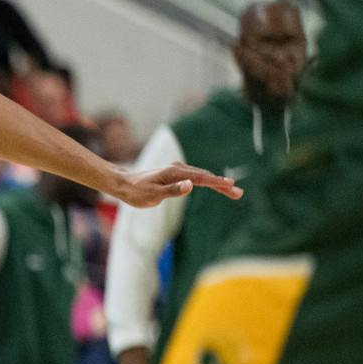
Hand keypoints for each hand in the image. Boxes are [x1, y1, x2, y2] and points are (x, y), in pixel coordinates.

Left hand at [114, 161, 240, 206]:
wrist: (123, 184)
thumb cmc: (136, 192)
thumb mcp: (152, 194)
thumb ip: (172, 190)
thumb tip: (190, 185)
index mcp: (175, 173)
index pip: (201, 178)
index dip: (217, 183)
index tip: (231, 186)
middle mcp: (178, 169)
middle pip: (205, 176)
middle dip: (222, 184)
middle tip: (239, 193)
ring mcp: (177, 171)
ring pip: (202, 176)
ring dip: (217, 183)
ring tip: (232, 190)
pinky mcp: (174, 174)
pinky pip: (195, 177)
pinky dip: (207, 181)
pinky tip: (214, 184)